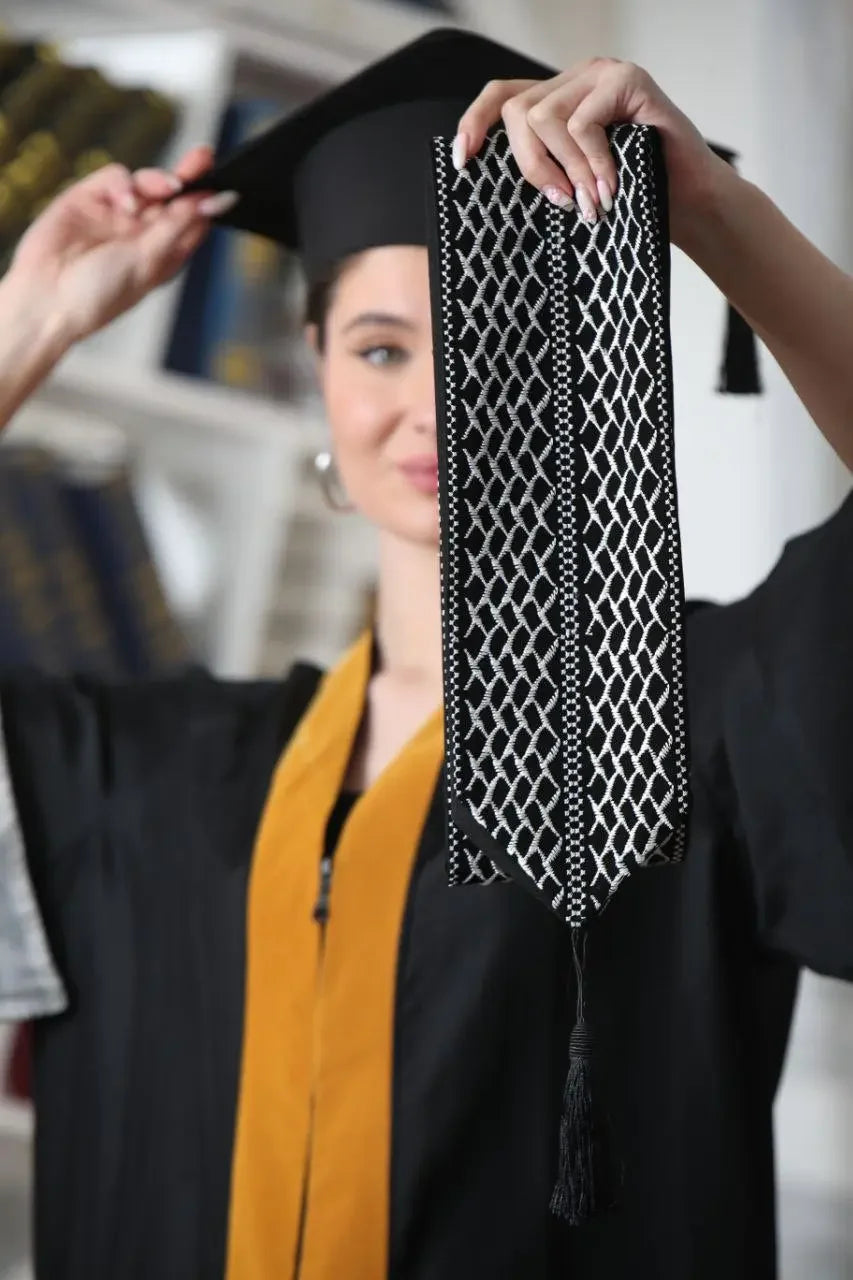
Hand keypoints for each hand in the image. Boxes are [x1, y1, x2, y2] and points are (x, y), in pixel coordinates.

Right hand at [6, 144, 225, 346]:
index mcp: (162, 254)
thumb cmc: (99, 295)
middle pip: (173, 197)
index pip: (192, 221)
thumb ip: (177, 228)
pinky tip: (124, 201)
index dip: (208, 202)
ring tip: (167, 187)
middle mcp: (141, 233)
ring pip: (146, 184)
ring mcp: (114, 215)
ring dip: (158, 180)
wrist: (48, 299)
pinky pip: (114, 178)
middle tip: (205, 158)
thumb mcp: (149, 262)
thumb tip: (209, 204)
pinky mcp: (88, 198)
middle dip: (190, 177)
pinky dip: (123, 183)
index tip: (226, 188)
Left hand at [456, 58, 729, 242]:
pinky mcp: (628, 81)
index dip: (474, 123)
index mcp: (558, 100)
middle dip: (531, 166)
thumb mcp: (573, 185)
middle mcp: (575, 80)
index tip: (463, 162)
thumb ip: (541, 170)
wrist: (690, 202)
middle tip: (563, 204)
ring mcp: (601, 75)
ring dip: (565, 169)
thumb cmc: (631, 197)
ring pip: (545, 118)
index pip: (501, 96)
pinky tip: (610, 187)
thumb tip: (485, 180)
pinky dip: (591, 162)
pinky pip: (583, 123)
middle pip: (518, 112)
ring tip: (591, 203)